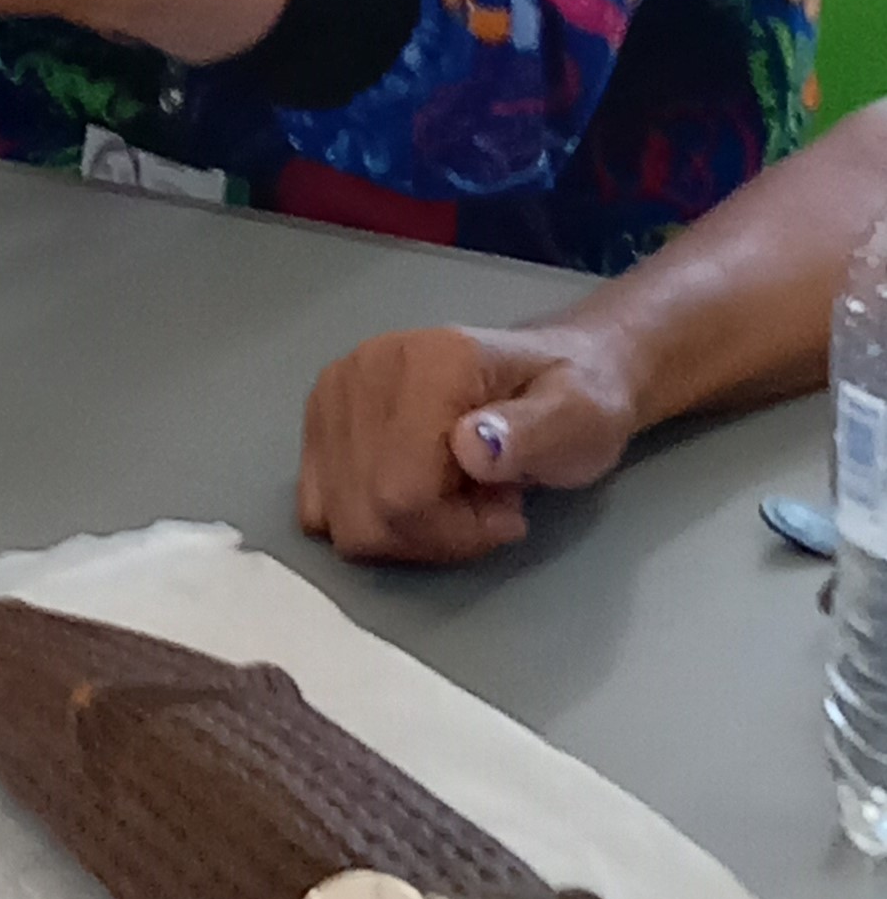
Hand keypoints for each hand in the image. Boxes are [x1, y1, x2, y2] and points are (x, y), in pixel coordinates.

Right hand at [296, 322, 642, 564]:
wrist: (557, 369)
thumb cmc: (575, 399)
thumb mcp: (580, 419)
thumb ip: (531, 433)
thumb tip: (468, 448)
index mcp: (429, 362)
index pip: (401, 491)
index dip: (454, 531)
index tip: (508, 515)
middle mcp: (365, 368)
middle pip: (363, 513)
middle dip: (431, 535)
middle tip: (486, 508)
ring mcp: (334, 393)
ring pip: (338, 518)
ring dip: (403, 531)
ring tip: (456, 496)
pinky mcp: (320, 418)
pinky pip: (318, 504)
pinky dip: (367, 517)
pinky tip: (415, 495)